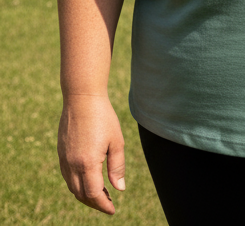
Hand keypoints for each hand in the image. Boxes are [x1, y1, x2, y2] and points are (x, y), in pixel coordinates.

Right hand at [57, 94, 125, 214]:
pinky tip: (88, 180)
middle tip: (108, 203)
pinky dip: (77, 185)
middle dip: (94, 203)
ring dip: (85, 195)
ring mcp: (64, 160)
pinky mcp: (61, 154)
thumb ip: (117, 167)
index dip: (104, 204)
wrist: (82, 99)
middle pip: (81, 195)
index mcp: (87, 163)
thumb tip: (119, 189)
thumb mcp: (116, 141)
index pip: (94, 194)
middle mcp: (72, 165)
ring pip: (72, 188)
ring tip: (101, 195)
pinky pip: (68, 177)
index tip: (113, 210)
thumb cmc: (103, 117)